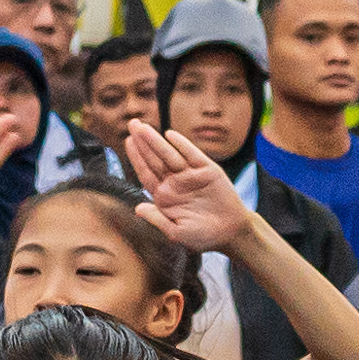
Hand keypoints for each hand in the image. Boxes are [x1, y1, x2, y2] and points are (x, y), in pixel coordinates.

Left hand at [122, 121, 258, 253]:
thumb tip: (138, 208)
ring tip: (142, 127)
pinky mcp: (207, 171)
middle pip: (154, 159)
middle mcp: (175, 183)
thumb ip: (157, 220)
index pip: (146, 173)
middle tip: (131, 123)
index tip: (127, 142)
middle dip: (142, 142)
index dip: (136, 158)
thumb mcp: (176, 233)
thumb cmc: (202, 236)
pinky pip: (192, 154)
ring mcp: (190, 175)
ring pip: (169, 154)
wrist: (231, 232)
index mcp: (164, 196)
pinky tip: (169, 134)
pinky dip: (182, 144)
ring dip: (156, 140)